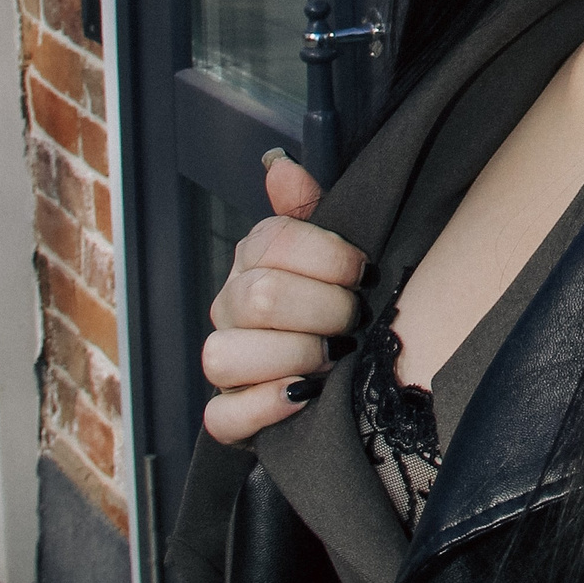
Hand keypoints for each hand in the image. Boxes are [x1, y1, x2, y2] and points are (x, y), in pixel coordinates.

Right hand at [202, 152, 368, 443]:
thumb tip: (280, 166)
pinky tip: (302, 395)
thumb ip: (310, 205)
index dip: (328, 257)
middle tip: (355, 318)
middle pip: (259, 298)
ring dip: (294, 357)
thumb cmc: (338, 294)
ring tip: (333, 358)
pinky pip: (222, 416)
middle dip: (324, 309)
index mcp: (254, 259)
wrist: (341, 363)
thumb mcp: (336, 245)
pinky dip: (262, 408)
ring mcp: (225, 361)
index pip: (273, 241)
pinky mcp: (228, 414)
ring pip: (226, 356)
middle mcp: (230, 307)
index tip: (362, 271)